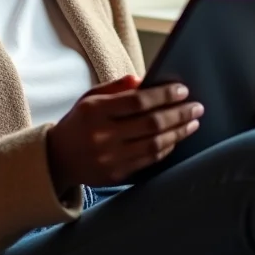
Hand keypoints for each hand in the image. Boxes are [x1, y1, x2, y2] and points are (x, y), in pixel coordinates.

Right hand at [46, 75, 203, 192]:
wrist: (58, 158)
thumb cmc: (79, 121)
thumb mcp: (90, 97)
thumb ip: (116, 87)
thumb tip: (144, 80)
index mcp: (95, 111)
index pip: (137, 101)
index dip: (163, 95)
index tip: (182, 90)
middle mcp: (103, 135)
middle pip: (150, 124)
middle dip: (178, 114)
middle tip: (197, 107)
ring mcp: (110, 158)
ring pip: (154, 144)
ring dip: (178, 132)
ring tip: (192, 122)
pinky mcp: (117, 174)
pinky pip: (149, 160)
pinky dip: (166, 148)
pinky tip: (176, 138)